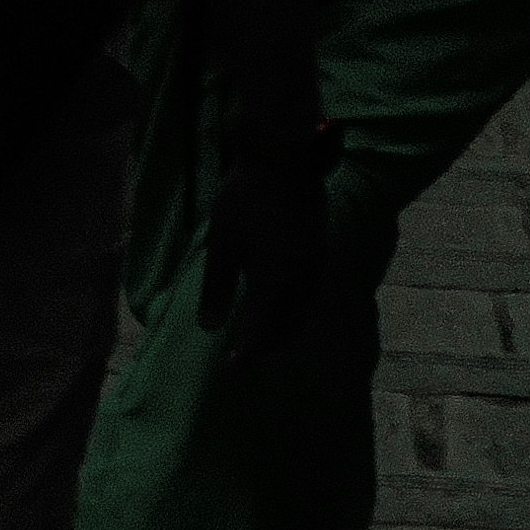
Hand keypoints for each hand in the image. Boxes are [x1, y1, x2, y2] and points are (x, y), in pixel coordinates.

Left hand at [202, 135, 336, 356]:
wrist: (284, 161)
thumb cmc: (245, 200)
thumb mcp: (223, 244)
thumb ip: (216, 287)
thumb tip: (209, 327)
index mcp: (278, 283)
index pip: (262, 331)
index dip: (246, 352)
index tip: (231, 368)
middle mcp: (304, 283)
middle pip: (288, 328)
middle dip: (267, 346)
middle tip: (246, 358)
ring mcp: (317, 269)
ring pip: (303, 314)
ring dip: (285, 330)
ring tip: (263, 339)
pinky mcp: (321, 255)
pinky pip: (310, 296)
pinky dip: (297, 311)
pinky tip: (283, 307)